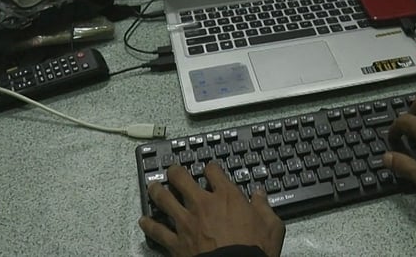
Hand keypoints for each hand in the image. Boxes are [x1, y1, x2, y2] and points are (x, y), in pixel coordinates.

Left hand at [138, 162, 285, 256]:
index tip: (210, 169)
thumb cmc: (254, 250)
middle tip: (173, 171)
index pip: (213, 171)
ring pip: (164, 199)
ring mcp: (186, 222)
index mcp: (227, 197)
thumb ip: (264, 208)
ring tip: (153, 187)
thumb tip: (260, 195)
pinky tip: (144, 220)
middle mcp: (203, 204)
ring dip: (157, 191)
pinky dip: (149, 225)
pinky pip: (157, 231)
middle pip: (181, 179)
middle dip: (175, 172)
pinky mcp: (175, 242)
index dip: (210, 167)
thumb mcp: (272, 226)